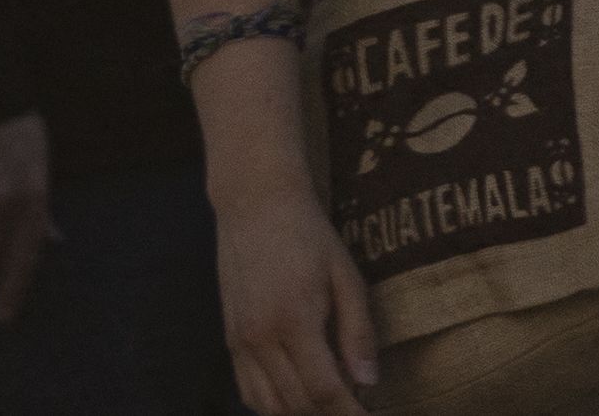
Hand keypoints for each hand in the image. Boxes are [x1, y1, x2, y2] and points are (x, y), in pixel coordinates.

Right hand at [212, 181, 378, 415]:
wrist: (254, 203)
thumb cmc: (307, 235)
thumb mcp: (346, 276)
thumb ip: (358, 332)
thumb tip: (368, 382)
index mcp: (292, 320)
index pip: (324, 391)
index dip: (351, 414)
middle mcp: (259, 337)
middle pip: (297, 404)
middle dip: (331, 415)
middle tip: (358, 408)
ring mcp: (239, 339)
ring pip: (268, 405)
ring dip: (301, 414)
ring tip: (329, 404)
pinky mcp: (230, 337)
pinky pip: (248, 390)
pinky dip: (273, 405)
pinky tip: (296, 396)